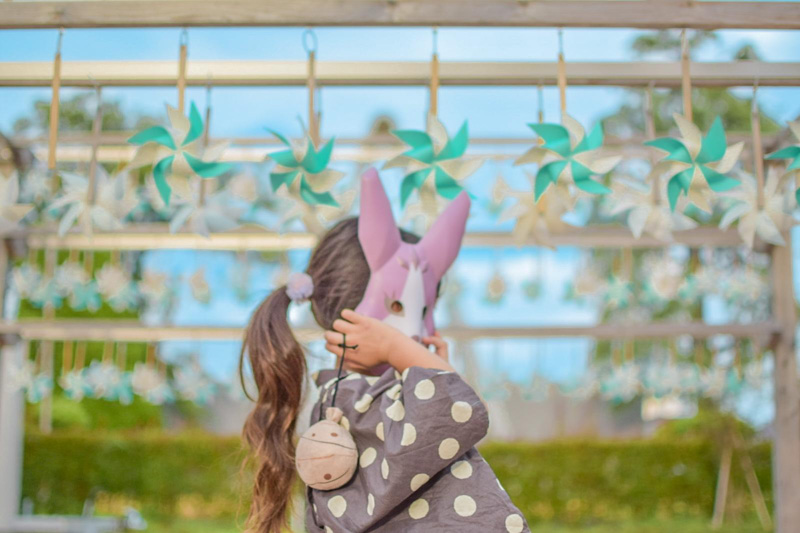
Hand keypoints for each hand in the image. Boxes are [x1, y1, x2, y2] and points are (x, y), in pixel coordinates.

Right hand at [324, 310, 453, 373]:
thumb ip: (350, 364)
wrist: (394, 348)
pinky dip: (346, 314)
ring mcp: (355, 331)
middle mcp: (348, 343)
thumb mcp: (363, 366)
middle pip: (328, 335)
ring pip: (336, 324)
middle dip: (330, 333)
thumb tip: (341, 360)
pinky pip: (347, 314)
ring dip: (340, 324)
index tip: (336, 341)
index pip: (329, 346)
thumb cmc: (380, 358)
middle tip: (338, 333)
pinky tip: (350, 316)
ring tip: (347, 325)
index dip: (330, 343)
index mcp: (347, 354)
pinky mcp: (363, 321)